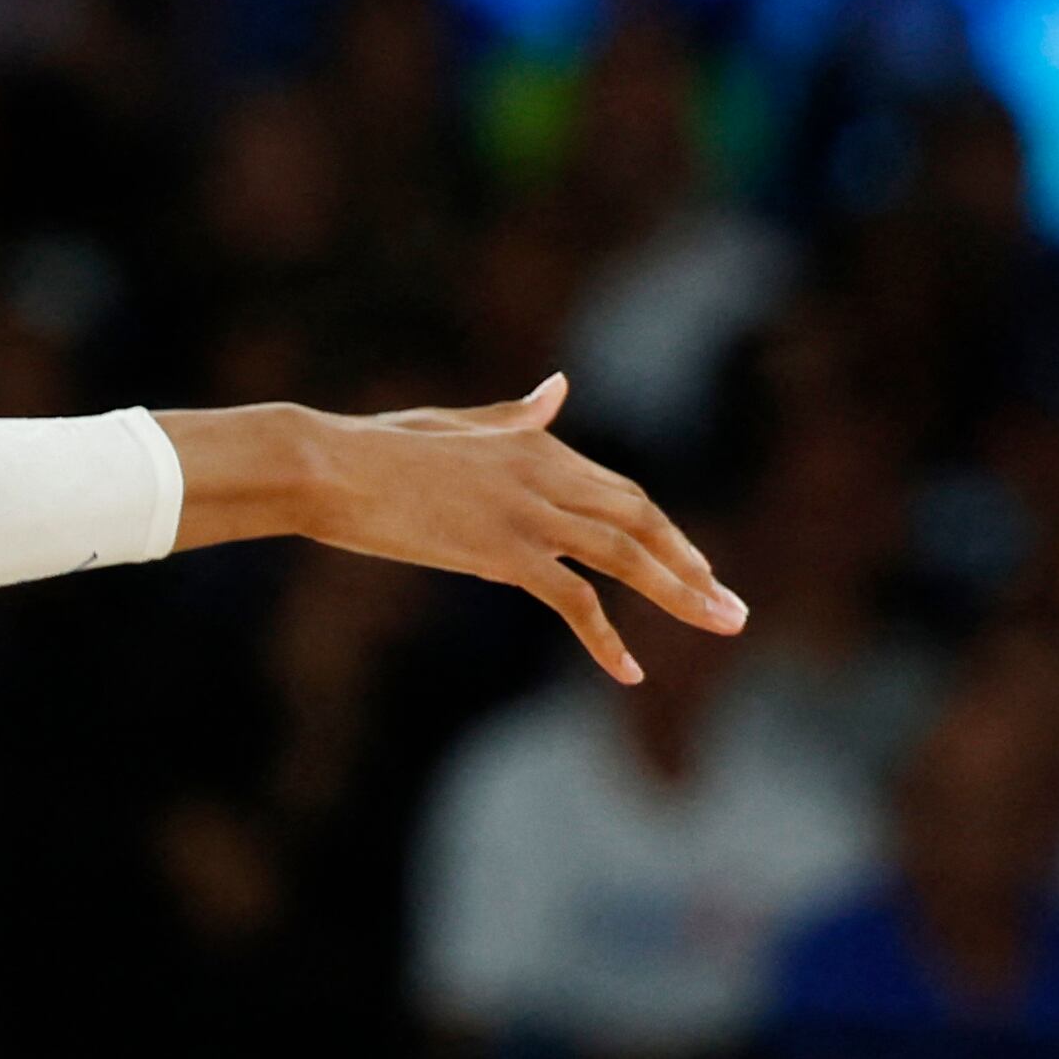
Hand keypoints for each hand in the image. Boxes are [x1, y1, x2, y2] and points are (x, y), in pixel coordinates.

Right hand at [175, 376, 739, 684]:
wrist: (324, 465)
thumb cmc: (371, 447)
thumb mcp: (451, 426)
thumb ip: (513, 418)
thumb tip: (559, 388)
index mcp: (533, 443)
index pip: (620, 493)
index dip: (665, 534)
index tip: (699, 570)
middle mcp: (544, 473)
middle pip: (642, 520)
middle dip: (694, 566)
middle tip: (734, 611)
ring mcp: (526, 511)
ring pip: (627, 555)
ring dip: (682, 593)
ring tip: (724, 626)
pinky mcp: (502, 549)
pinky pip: (573, 598)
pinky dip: (606, 636)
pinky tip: (630, 671)